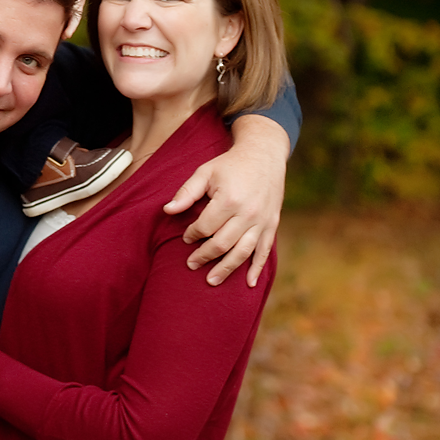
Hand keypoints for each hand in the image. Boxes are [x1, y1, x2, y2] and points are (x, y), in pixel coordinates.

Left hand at [163, 115, 288, 286]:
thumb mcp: (205, 172)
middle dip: (204, 256)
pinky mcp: (272, 224)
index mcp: (229, 199)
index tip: (186, 238)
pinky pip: (265, 251)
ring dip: (226, 269)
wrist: (264, 155)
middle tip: (191, 265)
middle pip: (222, 244)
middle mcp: (248, 213)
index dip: (192, 234)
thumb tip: (167, 210)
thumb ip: (187, 192)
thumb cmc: (230, 165)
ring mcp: (262, 221)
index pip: (205, 227)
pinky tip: (249, 283)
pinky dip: (256, 268)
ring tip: (211, 280)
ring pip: (243, 252)